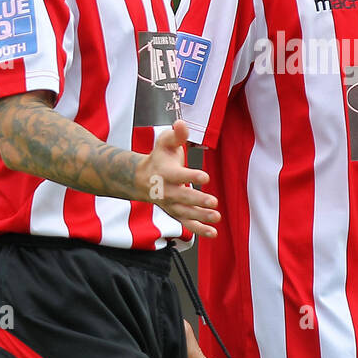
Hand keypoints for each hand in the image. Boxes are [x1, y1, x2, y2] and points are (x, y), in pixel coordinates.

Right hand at [139, 120, 220, 237]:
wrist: (141, 179)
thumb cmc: (159, 158)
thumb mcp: (164, 142)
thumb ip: (176, 135)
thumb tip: (182, 124)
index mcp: (164, 172)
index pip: (178, 175)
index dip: (191, 175)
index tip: (206, 176)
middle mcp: (166, 191)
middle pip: (182, 197)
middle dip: (198, 200)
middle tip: (213, 201)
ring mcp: (170, 204)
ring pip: (185, 213)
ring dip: (201, 216)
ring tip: (216, 217)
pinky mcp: (175, 213)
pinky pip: (187, 224)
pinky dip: (199, 230)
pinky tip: (213, 233)